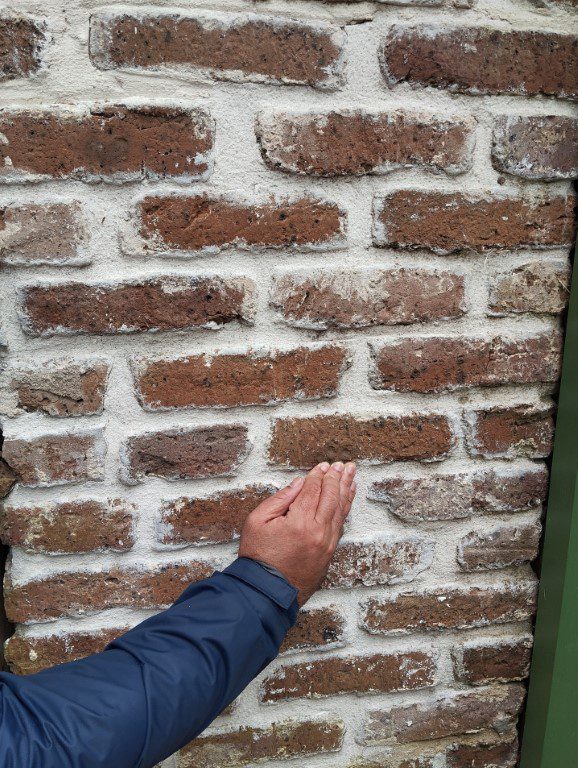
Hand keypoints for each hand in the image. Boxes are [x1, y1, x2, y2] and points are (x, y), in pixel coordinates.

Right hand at [238, 461, 356, 605]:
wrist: (267, 591)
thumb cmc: (258, 556)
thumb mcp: (257, 521)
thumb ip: (280, 498)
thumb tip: (300, 483)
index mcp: (299, 522)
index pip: (312, 490)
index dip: (318, 476)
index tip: (322, 465)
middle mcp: (318, 532)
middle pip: (331, 497)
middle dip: (336, 478)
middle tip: (341, 464)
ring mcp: (326, 543)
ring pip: (340, 510)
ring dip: (346, 490)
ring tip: (351, 475)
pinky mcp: (330, 553)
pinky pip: (341, 525)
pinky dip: (345, 509)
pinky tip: (348, 498)